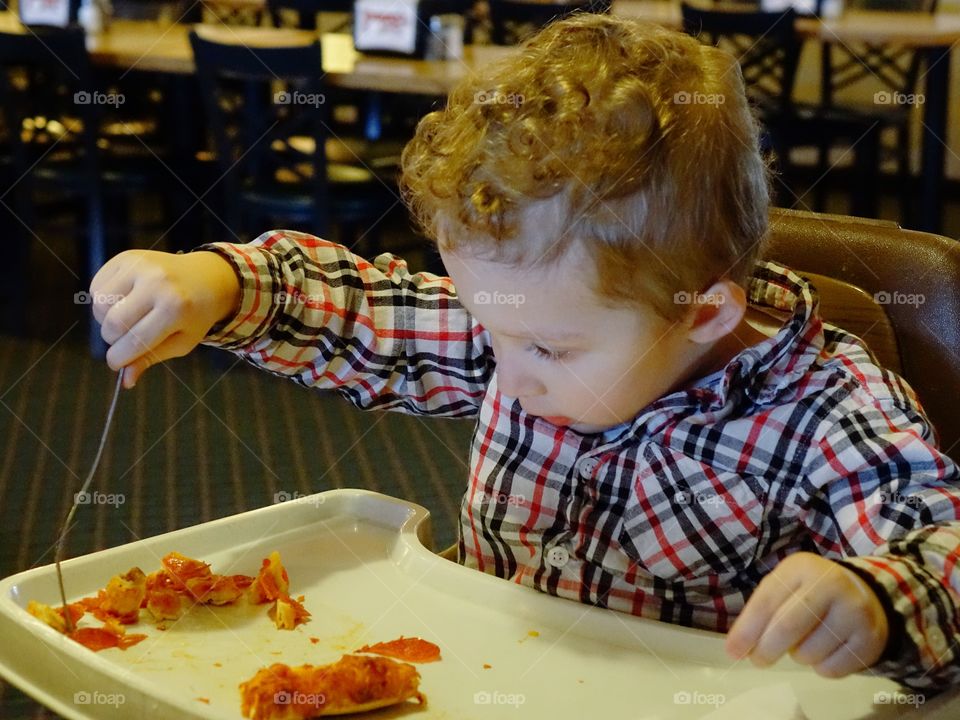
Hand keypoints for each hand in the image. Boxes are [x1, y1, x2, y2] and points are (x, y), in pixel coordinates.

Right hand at [90, 250, 240, 387]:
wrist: (205, 277)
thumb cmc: (194, 315)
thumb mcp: (181, 341)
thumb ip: (151, 358)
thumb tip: (125, 381)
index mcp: (175, 309)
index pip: (134, 342)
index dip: (119, 359)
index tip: (117, 363)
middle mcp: (157, 283)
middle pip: (111, 324)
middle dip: (113, 339)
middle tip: (126, 339)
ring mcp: (140, 266)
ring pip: (99, 305)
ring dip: (106, 318)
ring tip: (128, 317)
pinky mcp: (127, 257)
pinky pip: (96, 286)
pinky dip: (103, 300)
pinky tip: (123, 300)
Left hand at [725, 552, 888, 677]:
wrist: (865, 595)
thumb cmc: (811, 592)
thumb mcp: (786, 587)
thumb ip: (762, 610)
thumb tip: (738, 647)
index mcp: (801, 567)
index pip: (767, 601)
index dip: (747, 630)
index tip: (733, 652)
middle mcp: (831, 584)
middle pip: (787, 628)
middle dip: (766, 649)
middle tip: (758, 660)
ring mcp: (854, 612)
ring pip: (808, 654)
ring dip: (797, 656)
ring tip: (804, 642)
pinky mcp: (870, 640)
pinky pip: (831, 670)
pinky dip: (819, 667)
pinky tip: (825, 650)